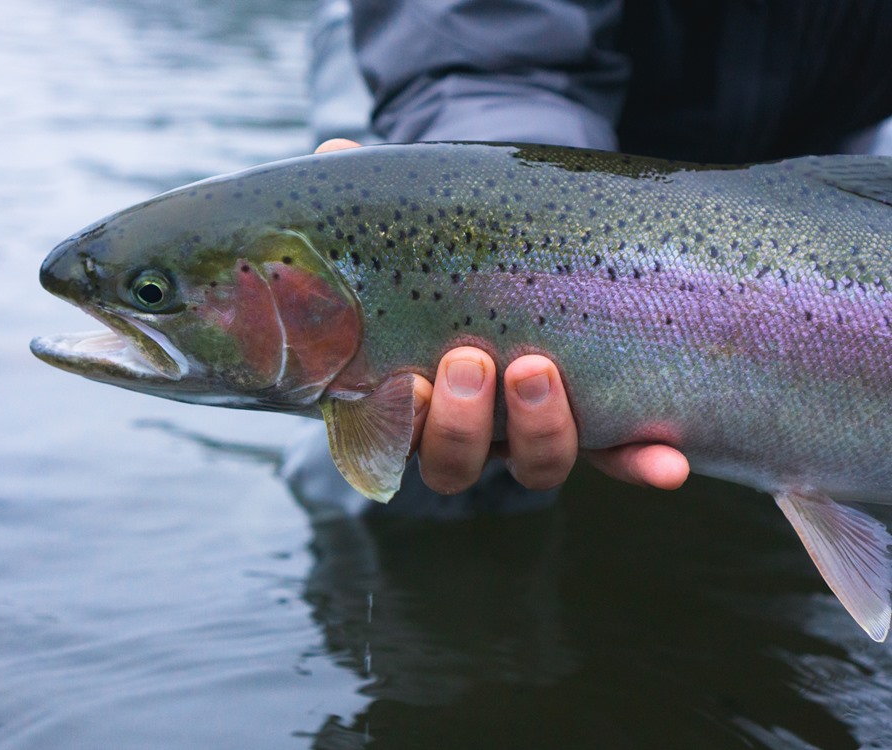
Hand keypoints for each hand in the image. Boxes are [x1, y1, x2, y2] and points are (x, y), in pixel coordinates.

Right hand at [314, 139, 689, 494]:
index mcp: (412, 392)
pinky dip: (640, 464)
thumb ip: (372, 199)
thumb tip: (334, 148)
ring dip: (540, 431)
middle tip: (472, 361)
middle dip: (461, 424)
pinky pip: (618, 457)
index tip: (405, 382)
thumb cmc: (455, 246)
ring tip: (536, 366)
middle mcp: (471, 427)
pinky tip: (669, 463)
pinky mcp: (599, 422)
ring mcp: (533, 429)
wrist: (524, 248)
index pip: (393, 436)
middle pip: (456, 463)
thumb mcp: (412, 222)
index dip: (399, 423)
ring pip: (535, 466)